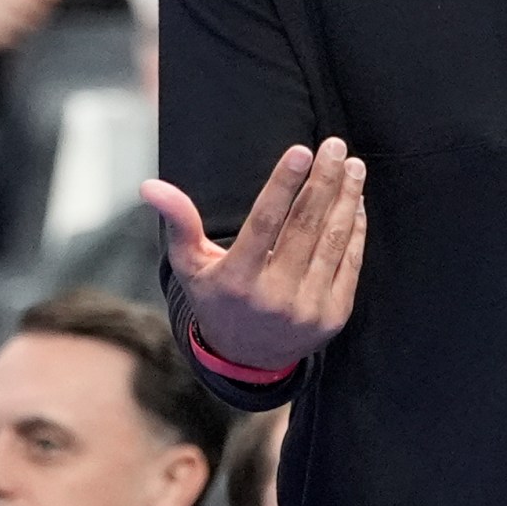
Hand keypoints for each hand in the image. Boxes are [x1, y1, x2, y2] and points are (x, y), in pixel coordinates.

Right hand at [148, 138, 367, 371]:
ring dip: (346, 199)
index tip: (301, 150)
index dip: (283, 185)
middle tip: (335, 146)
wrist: (247, 359)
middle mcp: (275, 296)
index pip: (264, 223)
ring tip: (354, 166)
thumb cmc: (217, 300)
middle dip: (324, 181)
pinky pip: (350, 263)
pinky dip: (355, 229)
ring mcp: (308, 308)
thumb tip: (151, 186)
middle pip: (305, 227)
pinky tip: (355, 201)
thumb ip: (179, 223)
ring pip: (332, 242)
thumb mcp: (191, 266)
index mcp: (237, 280)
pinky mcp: (334, 316)